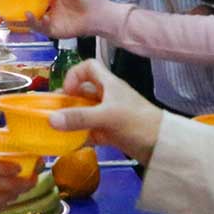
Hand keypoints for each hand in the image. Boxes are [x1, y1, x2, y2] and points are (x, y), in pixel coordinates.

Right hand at [26, 0, 108, 38]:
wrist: (98, 14)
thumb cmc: (88, 0)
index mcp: (56, 2)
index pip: (39, 0)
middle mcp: (53, 13)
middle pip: (35, 13)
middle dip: (25, 11)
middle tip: (18, 7)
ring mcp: (54, 23)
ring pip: (36, 23)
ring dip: (29, 20)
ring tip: (26, 13)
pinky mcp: (56, 31)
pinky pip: (44, 29)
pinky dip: (38, 24)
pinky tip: (38, 17)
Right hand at [49, 60, 164, 163]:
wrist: (163, 147)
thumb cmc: (138, 123)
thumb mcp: (107, 117)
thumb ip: (79, 117)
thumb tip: (51, 119)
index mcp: (109, 84)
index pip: (89, 67)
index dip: (74, 74)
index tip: (67, 90)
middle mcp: (107, 97)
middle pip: (82, 92)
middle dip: (68, 101)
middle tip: (55, 113)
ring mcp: (109, 115)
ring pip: (84, 112)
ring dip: (72, 119)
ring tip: (60, 129)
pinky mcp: (111, 132)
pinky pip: (90, 130)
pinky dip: (80, 135)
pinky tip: (72, 143)